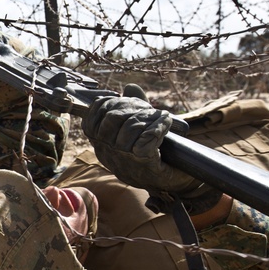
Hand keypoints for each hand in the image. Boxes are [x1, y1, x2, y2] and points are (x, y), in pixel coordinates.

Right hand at [82, 92, 221, 214]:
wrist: (178, 182)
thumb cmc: (157, 154)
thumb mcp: (139, 130)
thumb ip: (133, 107)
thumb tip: (130, 87)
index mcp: (103, 147)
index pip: (90, 123)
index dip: (104, 107)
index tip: (121, 101)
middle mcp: (109, 156)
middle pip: (111, 122)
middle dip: (129, 109)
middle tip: (147, 109)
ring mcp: (125, 163)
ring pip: (129, 131)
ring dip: (148, 118)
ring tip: (161, 117)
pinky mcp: (145, 167)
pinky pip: (145, 143)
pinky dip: (158, 127)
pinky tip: (166, 122)